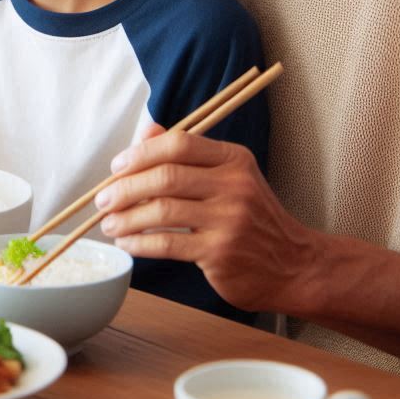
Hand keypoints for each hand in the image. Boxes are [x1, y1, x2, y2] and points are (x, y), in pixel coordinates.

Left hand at [94, 131, 314, 312]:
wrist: (296, 266)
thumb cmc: (252, 217)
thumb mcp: (228, 177)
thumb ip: (186, 154)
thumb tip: (145, 132)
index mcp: (233, 159)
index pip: (179, 144)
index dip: (141, 152)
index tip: (117, 166)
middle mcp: (234, 186)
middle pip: (165, 177)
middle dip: (125, 188)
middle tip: (103, 200)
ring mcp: (229, 220)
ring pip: (162, 211)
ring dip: (126, 217)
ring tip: (109, 224)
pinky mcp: (221, 253)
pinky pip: (168, 244)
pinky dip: (139, 243)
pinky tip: (127, 243)